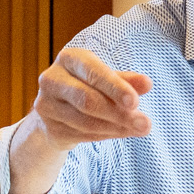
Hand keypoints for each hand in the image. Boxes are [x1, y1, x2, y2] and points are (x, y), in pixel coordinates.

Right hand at [25, 48, 153, 151]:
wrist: (57, 110)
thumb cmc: (88, 86)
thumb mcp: (107, 79)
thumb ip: (126, 80)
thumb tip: (147, 84)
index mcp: (69, 58)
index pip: (93, 72)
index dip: (114, 88)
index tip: (135, 102)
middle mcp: (52, 79)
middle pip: (87, 100)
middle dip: (119, 113)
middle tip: (145, 124)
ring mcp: (46, 105)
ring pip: (85, 121)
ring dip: (116, 127)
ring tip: (139, 129)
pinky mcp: (49, 128)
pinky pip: (82, 135)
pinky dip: (106, 135)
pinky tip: (123, 132)